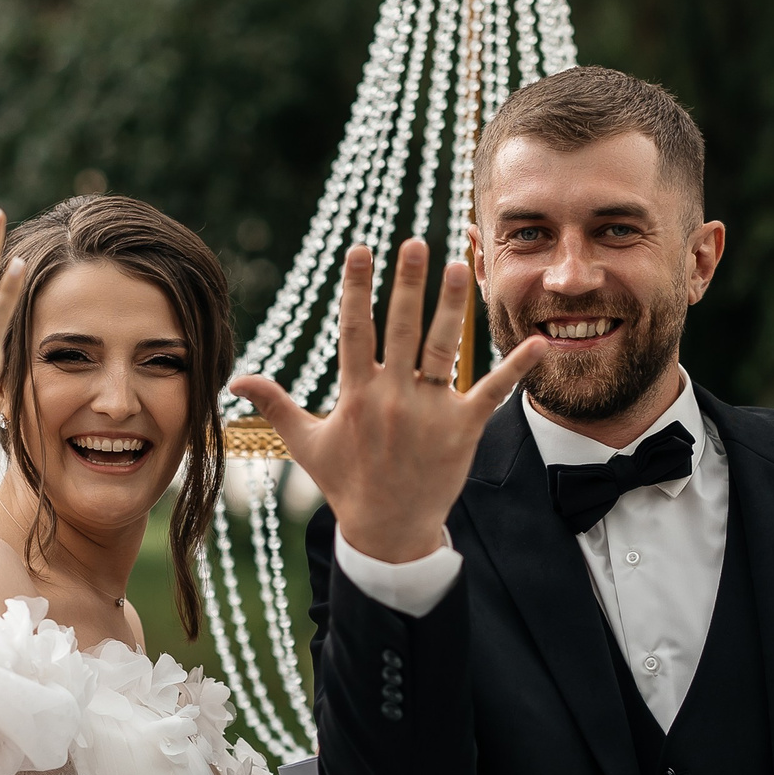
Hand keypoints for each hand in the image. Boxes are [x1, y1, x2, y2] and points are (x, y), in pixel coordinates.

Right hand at [229, 241, 543, 563]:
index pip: (355, 330)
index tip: (361, 248)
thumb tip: (235, 381)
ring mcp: (429, 412)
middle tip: (415, 243)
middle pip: (401, 329)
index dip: (357, 288)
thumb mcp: (305, 443)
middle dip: (407, 284)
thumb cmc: (346, 483)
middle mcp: (392, 397)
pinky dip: (516, 368)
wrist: (388, 531)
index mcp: (356, 395)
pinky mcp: (463, 429)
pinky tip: (538, 342)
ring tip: (460, 266)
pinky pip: (492, 392)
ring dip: (451, 307)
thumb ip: (275, 405)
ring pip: (442, 349)